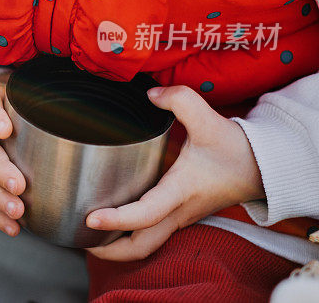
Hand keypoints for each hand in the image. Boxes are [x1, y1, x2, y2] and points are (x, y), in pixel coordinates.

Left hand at [86, 85, 264, 261]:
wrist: (264, 166)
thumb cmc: (237, 148)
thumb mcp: (208, 119)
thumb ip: (180, 100)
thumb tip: (150, 94)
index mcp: (180, 191)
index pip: (146, 215)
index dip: (116, 220)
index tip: (91, 218)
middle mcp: (177, 211)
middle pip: (141, 247)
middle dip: (109, 251)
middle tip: (82, 238)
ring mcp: (179, 216)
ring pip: (146, 245)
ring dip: (117, 246)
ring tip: (88, 234)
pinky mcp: (179, 214)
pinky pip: (151, 234)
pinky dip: (129, 233)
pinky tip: (111, 219)